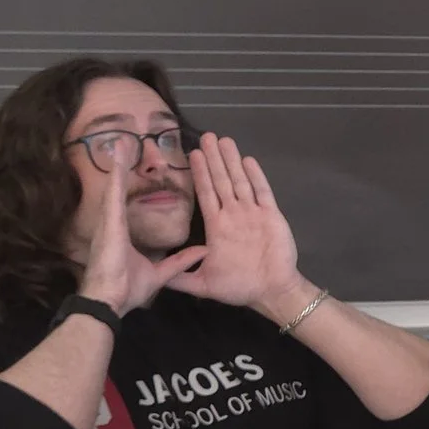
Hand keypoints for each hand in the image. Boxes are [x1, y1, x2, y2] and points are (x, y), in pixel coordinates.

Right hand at [76, 147, 205, 315]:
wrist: (109, 300)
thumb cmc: (128, 290)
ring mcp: (111, 218)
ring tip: (125, 140)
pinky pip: (114, 190)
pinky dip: (117, 170)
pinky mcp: (109, 219)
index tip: (150, 169)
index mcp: (130, 232)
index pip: (140, 202)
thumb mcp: (162, 273)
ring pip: (119, 183)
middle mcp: (118, 221)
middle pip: (127, 188)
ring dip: (121, 162)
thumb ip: (181, 261)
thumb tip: (202, 250)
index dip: (145, 186)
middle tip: (131, 143)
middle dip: (130, 166)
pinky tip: (119, 152)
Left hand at [170, 135, 307, 316]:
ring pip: (239, 181)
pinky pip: (262, 192)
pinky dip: (256, 176)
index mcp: (217, 227)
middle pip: (221, 181)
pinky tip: (247, 160)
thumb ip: (181, 278)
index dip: (199, 174)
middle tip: (206, 137)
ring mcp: (252, 214)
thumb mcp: (203, 284)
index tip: (191, 155)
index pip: (206, 194)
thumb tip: (158, 277)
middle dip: (213, 159)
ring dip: (231, 161)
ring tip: (224, 140)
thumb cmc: (240, 288)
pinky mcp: (271, 216)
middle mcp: (233, 215)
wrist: (271, 292)